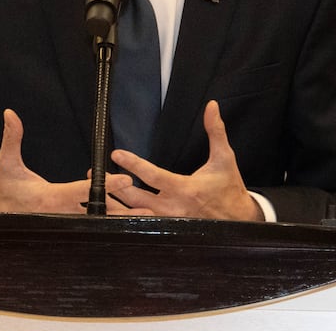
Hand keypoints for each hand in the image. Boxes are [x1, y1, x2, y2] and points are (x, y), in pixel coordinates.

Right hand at [0, 109, 130, 213]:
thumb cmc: (2, 189)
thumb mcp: (5, 162)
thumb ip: (12, 137)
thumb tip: (10, 113)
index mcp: (50, 197)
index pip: (83, 191)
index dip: (105, 185)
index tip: (125, 179)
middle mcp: (60, 213)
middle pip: (96, 211)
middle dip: (120, 208)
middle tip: (145, 207)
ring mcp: (63, 222)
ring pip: (94, 221)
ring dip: (117, 218)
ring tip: (143, 217)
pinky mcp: (64, 226)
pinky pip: (88, 225)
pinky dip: (105, 224)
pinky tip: (123, 222)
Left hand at [108, 101, 263, 220]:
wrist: (239, 220)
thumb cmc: (229, 187)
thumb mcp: (225, 158)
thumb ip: (215, 131)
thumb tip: (211, 106)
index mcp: (184, 189)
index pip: (153, 176)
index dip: (133, 164)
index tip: (116, 153)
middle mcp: (173, 208)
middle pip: (136, 198)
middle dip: (114, 186)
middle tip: (95, 173)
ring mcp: (169, 222)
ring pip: (135, 215)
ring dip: (115, 205)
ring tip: (96, 191)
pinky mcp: (167, 230)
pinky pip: (141, 225)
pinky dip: (124, 219)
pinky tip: (110, 211)